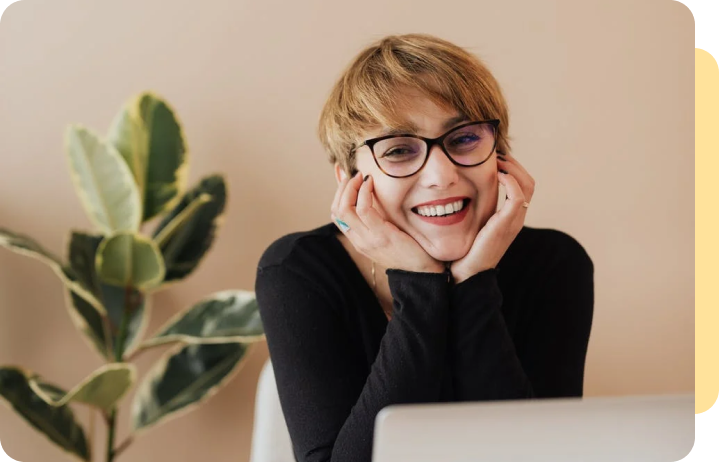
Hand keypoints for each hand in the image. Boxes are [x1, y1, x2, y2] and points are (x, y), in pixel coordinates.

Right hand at [331, 172, 443, 273]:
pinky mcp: (381, 235)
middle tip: (354, 174)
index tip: (346, 177)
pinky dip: (364, 192)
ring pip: (345, 208)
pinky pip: (364, 210)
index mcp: (359, 240)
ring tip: (361, 176)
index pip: (337, 215)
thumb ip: (378, 220)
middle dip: (342, 188)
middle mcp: (359, 240)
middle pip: (336, 210)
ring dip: (351, 187)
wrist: (423, 271)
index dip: (338, 193)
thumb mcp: (387, 234)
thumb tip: (373, 197)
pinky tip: (371, 183)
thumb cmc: (409, 250)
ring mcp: (368, 239)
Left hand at [450, 151, 535, 283]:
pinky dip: (510, 181)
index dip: (512, 167)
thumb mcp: (471, 224)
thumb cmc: (465, 250)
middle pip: (529, 181)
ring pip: (527, 185)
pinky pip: (518, 196)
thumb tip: (458, 190)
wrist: (466, 273)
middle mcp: (516, 217)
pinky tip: (496, 174)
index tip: (494, 157)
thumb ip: (473, 209)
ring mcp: (514, 221)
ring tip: (497, 160)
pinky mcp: (507, 224)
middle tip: (495, 153)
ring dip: (513, 167)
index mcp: (510, 217)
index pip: (523, 184)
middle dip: (514, 163)